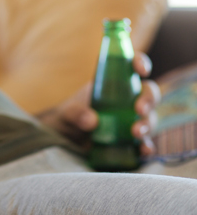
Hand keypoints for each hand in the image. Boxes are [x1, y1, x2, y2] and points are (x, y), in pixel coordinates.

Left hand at [37, 52, 160, 155]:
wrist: (65, 139)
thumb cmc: (68, 116)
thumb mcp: (67, 112)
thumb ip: (76, 112)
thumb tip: (92, 121)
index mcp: (114, 83)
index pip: (132, 67)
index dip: (140, 63)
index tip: (142, 70)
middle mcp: (128, 100)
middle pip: (148, 94)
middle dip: (148, 100)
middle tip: (139, 109)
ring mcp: (132, 120)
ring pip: (149, 118)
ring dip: (147, 124)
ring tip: (135, 132)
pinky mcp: (131, 141)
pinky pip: (144, 143)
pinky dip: (147, 147)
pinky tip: (144, 151)